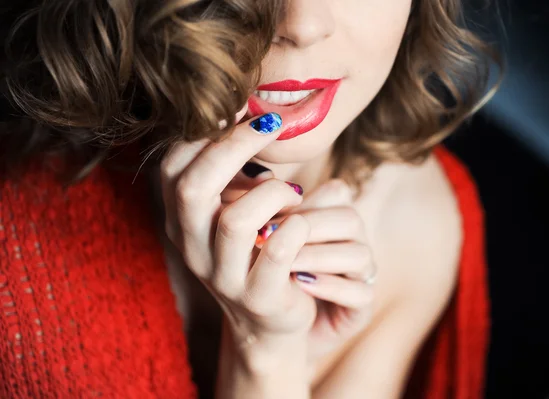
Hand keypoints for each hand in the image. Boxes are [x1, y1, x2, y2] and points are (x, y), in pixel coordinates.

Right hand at [160, 111, 316, 362]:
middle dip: (235, 146)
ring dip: (273, 194)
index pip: (172, 166)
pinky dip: (296, 226)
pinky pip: (277, 251)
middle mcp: (192, 249)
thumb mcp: (240, 210)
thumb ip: (238, 173)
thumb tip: (260, 115)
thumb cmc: (260, 250)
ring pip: (236, 221)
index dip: (206, 132)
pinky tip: (302, 221)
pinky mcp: (259, 297)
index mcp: (182, 221)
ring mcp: (222, 278)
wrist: (272, 320)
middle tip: (271, 126)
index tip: (242, 109)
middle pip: (194, 187)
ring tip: (293, 194)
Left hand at [268, 180, 376, 361]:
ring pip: (359, 254)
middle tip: (270, 238)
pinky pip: (360, 292)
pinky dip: (331, 286)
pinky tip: (300, 285)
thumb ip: (270, 212)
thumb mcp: (265, 239)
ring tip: (284, 265)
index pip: (336, 193)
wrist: (270, 326)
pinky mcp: (362, 307)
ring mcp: (362, 274)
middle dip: (309, 228)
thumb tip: (258, 182)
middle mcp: (353, 241)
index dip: (303, 202)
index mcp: (334, 217)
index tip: (267, 216)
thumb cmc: (265, 272)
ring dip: (318, 257)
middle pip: (349, 220)